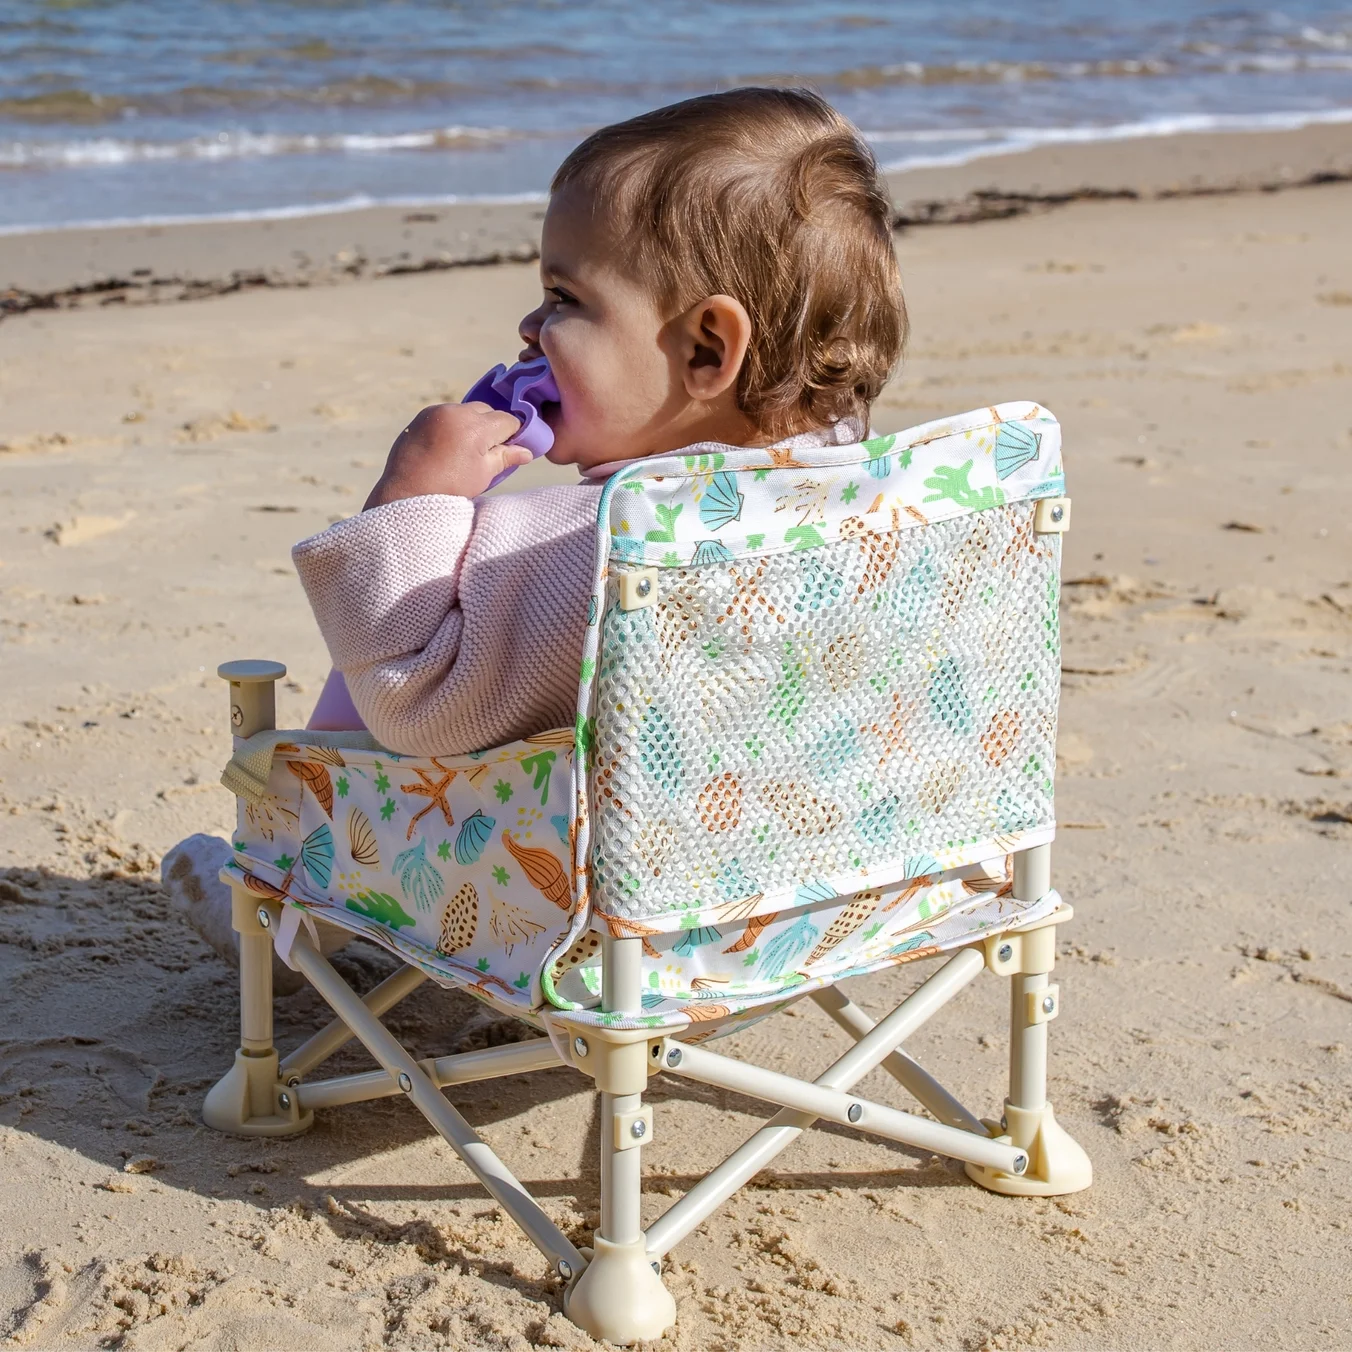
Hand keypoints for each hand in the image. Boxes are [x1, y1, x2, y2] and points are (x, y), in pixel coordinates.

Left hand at [363, 402, 530, 508]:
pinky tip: (449, 447)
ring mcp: (436, 412)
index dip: (514, 434)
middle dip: (492, 427)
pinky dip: (453, 426)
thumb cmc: (449, 488)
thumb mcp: (483, 474)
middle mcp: (456, 412)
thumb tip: (527, 452)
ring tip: (466, 451)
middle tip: (489, 452)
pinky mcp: (421, 417)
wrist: (407, 495)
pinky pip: (446, 415)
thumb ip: (506, 457)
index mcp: (475, 427)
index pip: (507, 420)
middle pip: (486, 411)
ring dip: (472, 425)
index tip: (513, 448)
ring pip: (466, 411)